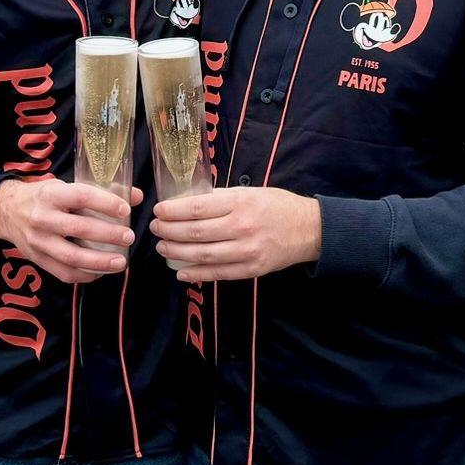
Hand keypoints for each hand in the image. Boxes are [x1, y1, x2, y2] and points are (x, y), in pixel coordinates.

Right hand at [0, 179, 144, 284]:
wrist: (6, 211)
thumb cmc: (43, 197)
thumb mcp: (65, 186)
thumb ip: (98, 192)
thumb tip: (136, 196)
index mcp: (51, 194)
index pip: (81, 196)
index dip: (105, 203)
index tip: (125, 209)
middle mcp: (42, 218)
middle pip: (79, 228)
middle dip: (108, 234)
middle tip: (129, 236)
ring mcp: (38, 241)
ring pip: (71, 256)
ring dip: (99, 261)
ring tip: (121, 262)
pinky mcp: (37, 259)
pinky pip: (64, 273)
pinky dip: (85, 275)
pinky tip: (101, 272)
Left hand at [150, 187, 321, 282]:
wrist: (309, 229)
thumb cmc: (277, 206)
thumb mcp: (250, 192)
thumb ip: (221, 198)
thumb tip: (189, 203)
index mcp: (240, 202)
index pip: (197, 208)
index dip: (172, 211)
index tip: (158, 211)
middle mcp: (242, 226)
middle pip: (195, 232)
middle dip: (169, 231)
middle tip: (155, 229)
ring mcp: (247, 250)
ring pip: (203, 254)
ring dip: (177, 252)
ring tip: (162, 247)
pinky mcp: (252, 268)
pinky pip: (219, 273)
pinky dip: (196, 273)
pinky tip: (181, 271)